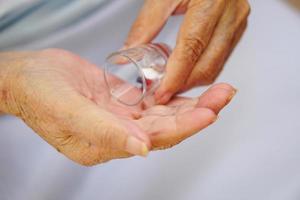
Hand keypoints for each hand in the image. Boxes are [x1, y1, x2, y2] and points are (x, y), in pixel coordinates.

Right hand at [0, 49, 235, 165]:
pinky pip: (152, 99)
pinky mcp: (120, 100)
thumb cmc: (37, 94)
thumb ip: (104, 132)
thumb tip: (140, 150)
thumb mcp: (68, 111)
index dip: (183, 127)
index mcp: (105, 144)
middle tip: (223, 96)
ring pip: (164, 112)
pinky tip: (187, 84)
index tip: (209, 113)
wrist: (26, 76)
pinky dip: (172, 92)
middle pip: (166, 126)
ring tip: (216, 89)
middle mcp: (117, 133)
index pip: (155, 139)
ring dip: (190, 102)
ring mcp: (120, 116)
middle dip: (197, 112)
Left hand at [124, 0, 248, 102]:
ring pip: (216, 67)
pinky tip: (186, 70)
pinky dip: (201, 70)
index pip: (191, 49)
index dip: (176, 76)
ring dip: (192, 81)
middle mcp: (230, 13)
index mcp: (209, 1)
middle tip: (162, 92)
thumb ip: (146, 25)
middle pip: (207, 65)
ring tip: (171, 82)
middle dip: (183, 85)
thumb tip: (128, 52)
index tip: (161, 93)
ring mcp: (237, 22)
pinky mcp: (238, 27)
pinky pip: (221, 59)